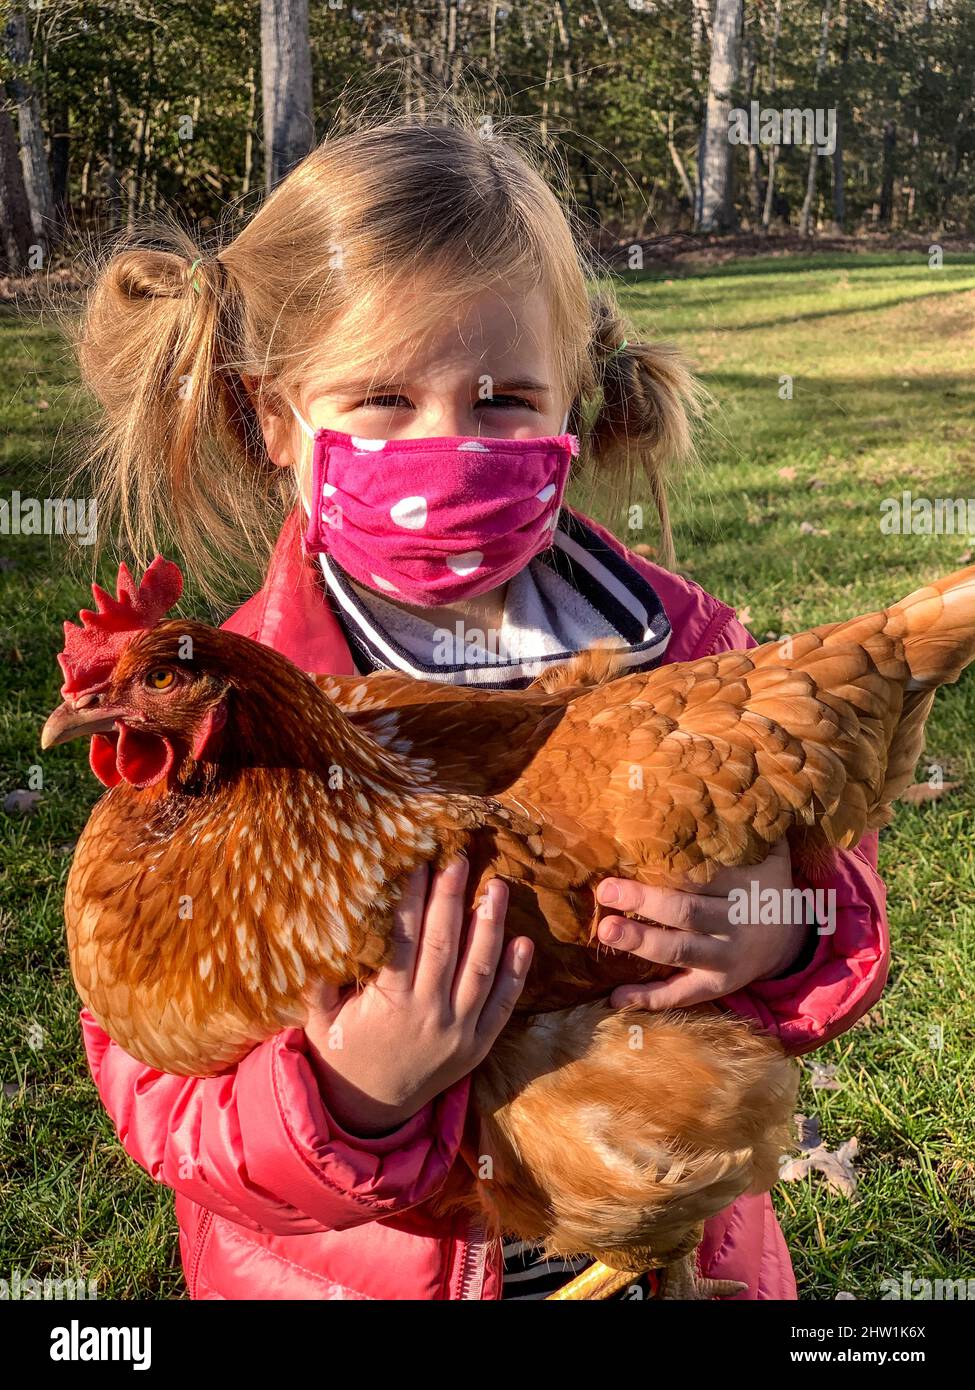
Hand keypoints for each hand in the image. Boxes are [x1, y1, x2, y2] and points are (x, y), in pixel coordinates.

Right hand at [303, 856, 532, 1136]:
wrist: (370, 1114)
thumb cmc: (341, 1055)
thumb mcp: (320, 1020)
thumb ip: (318, 981)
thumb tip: (314, 935)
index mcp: (388, 1003)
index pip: (405, 939)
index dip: (412, 900)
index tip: (420, 865)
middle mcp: (427, 1014)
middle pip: (445, 945)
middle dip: (452, 899)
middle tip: (460, 860)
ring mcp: (458, 1032)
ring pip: (480, 970)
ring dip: (491, 926)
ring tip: (497, 888)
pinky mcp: (477, 1047)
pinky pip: (502, 1006)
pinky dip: (515, 974)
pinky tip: (523, 942)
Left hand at [595, 841, 809, 1008]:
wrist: (791, 938)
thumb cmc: (764, 883)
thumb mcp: (768, 851)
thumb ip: (748, 823)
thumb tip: (726, 780)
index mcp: (746, 887)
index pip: (706, 875)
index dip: (671, 865)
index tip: (636, 850)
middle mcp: (736, 924)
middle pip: (687, 913)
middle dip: (645, 903)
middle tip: (606, 890)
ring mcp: (726, 959)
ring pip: (680, 951)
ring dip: (641, 943)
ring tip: (605, 931)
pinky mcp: (716, 985)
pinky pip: (681, 995)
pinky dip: (649, 999)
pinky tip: (615, 997)